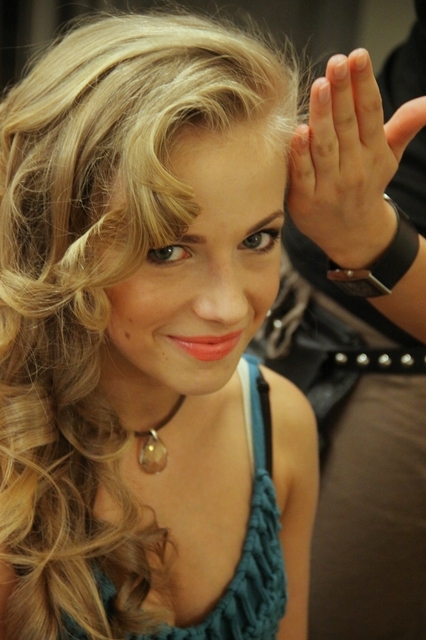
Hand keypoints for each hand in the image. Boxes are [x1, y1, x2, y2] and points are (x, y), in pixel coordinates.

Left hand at [287, 49, 425, 268]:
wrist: (352, 235)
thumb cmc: (366, 185)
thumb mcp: (388, 156)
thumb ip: (404, 127)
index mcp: (374, 151)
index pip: (370, 112)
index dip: (364, 84)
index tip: (358, 56)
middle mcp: (355, 167)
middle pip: (348, 124)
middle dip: (342, 92)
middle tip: (337, 62)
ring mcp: (330, 185)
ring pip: (326, 146)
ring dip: (322, 116)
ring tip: (319, 86)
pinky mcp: (306, 200)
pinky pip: (304, 173)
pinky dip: (301, 154)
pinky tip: (298, 131)